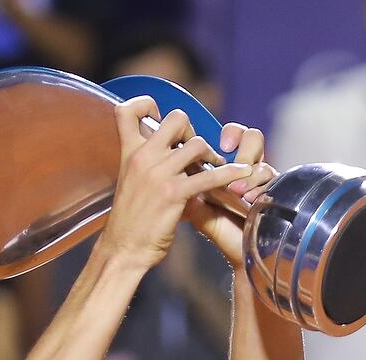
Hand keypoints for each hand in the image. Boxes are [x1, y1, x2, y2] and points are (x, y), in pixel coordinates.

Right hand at [100, 99, 264, 272]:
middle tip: (198, 152)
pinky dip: (229, 174)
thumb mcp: (131, 182)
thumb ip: (147, 163)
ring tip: (217, 169)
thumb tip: (170, 152)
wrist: (124, 249)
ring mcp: (158, 174)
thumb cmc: (131, 220)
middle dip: (193, 132)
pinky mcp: (174, 193)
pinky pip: (208, 176)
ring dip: (212, 156)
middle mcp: (142, 157)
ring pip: (197, 145)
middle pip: (176, 119)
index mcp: (129, 152)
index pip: (128, 110)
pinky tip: (241, 175)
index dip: (146, 105)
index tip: (161, 119)